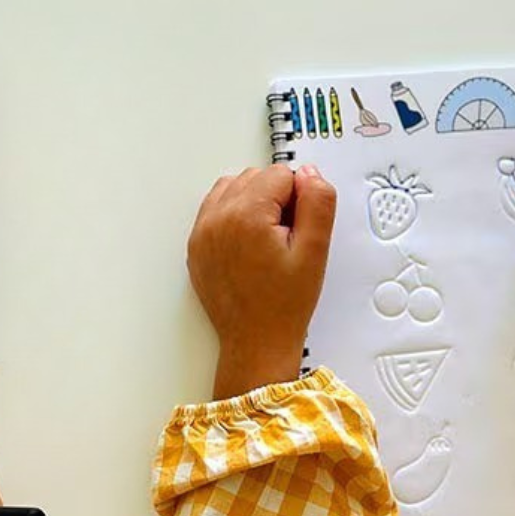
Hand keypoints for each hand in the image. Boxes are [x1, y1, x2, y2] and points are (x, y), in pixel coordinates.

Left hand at [187, 164, 336, 397]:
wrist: (255, 341)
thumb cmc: (282, 306)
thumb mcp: (314, 251)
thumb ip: (318, 203)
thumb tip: (309, 174)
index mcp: (245, 216)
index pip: (281, 173)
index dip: (298, 199)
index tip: (296, 229)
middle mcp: (216, 220)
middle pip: (255, 177)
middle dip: (275, 198)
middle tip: (284, 239)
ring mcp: (202, 234)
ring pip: (232, 188)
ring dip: (253, 203)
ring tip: (266, 241)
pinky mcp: (196, 247)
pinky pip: (215, 210)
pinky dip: (233, 216)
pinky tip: (249, 245)